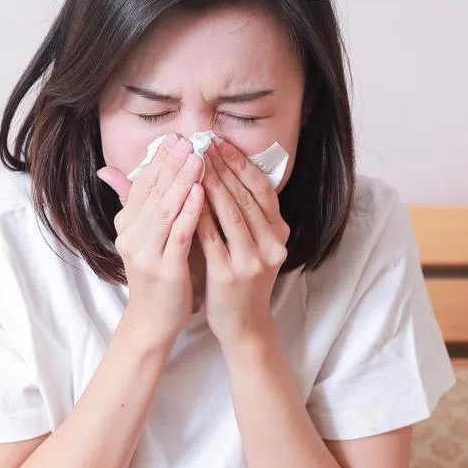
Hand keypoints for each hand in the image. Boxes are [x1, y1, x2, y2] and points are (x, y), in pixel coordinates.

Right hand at [97, 134, 205, 347]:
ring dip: (181, 181)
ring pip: (165, 209)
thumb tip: (111, 172)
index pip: (142, 185)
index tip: (176, 138)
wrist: (153, 321)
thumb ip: (140, 204)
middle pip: (153, 192)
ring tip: (198, 158)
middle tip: (188, 139)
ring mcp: (146, 252)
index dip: (159, 160)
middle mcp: (131, 236)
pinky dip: (189, 211)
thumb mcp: (146, 237)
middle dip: (171, 164)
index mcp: (127, 225)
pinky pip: (178, 234)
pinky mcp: (164, 268)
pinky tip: (201, 193)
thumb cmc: (157, 276)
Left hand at [196, 140, 289, 345]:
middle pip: (246, 197)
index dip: (242, 164)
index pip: (263, 189)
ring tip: (195, 162)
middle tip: (204, 143)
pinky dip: (199, 214)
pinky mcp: (231, 275)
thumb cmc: (241, 278)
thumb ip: (243, 212)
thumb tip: (223, 171)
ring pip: (232, 213)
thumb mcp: (252, 243)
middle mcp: (272, 244)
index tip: (221, 142)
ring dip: (213, 184)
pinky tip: (187, 197)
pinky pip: (212, 237)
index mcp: (280, 233)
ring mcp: (253, 260)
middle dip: (224, 167)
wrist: (243, 325)